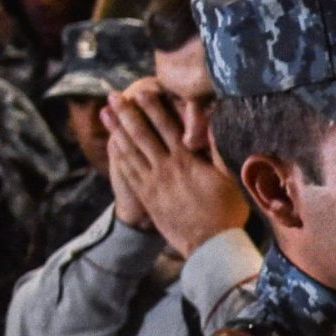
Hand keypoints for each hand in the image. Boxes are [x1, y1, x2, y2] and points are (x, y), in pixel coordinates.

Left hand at [105, 81, 247, 256]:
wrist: (210, 245)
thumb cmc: (226, 211)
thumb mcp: (230, 178)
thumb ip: (219, 151)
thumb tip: (213, 125)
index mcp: (188, 161)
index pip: (167, 127)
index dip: (152, 107)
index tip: (141, 91)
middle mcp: (167, 168)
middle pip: (142, 134)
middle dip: (127, 113)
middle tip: (113, 96)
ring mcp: (154, 183)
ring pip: (130, 151)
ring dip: (117, 130)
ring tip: (105, 113)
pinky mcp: (148, 197)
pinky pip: (129, 171)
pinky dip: (119, 155)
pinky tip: (113, 143)